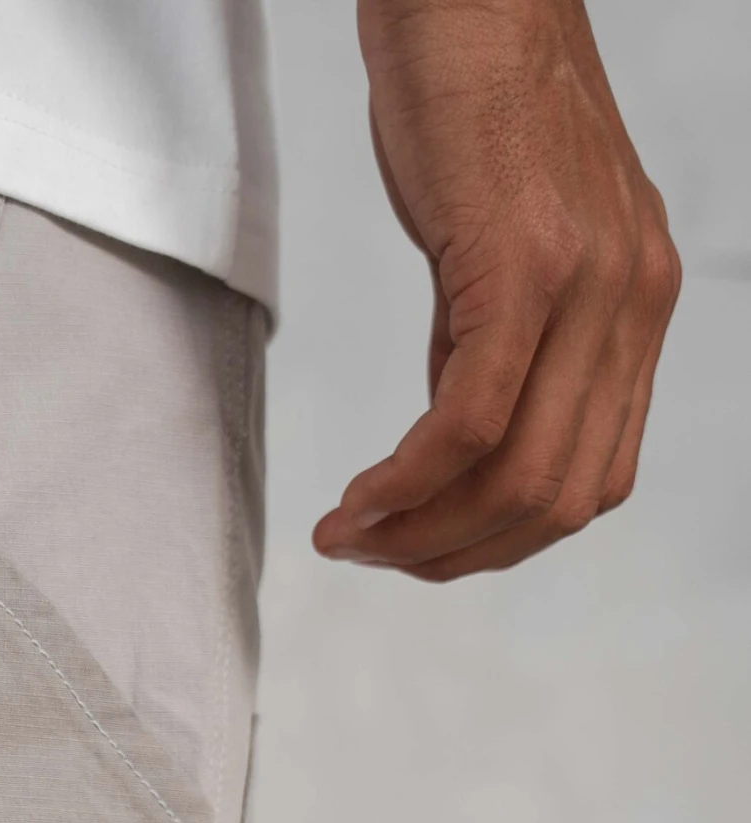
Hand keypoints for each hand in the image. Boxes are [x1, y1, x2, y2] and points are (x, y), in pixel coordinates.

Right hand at [314, 0, 679, 581]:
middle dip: (457, 555)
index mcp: (639, 303)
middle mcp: (634, 301)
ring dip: (425, 533)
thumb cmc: (472, 95)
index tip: (422, 545)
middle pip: (559, 499)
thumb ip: (498, 340)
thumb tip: (456, 438)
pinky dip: (408, 481)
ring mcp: (591, 283)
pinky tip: (361, 495)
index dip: (504, 540)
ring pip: (520, 477)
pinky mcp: (526, 263)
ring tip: (354, 536)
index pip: (594, 477)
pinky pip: (470, 421)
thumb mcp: (505, 238)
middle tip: (376, 555)